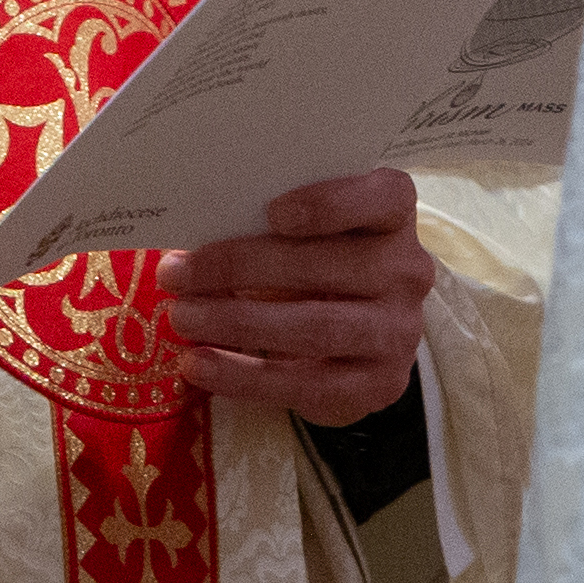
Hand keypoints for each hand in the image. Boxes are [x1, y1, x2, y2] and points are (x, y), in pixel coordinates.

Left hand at [159, 167, 436, 424]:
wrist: (363, 338)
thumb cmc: (321, 263)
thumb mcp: (311, 234)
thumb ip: (271, 223)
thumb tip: (194, 224)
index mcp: (393, 216)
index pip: (384, 197)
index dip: (331, 203)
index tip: (272, 212)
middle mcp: (407, 271)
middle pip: (327, 265)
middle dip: (241, 267)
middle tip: (177, 271)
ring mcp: (398, 332)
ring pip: (315, 327)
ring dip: (237, 322)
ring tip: (182, 317)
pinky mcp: (379, 385)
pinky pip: (305, 384)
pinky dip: (242, 375)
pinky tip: (198, 365)